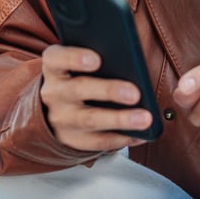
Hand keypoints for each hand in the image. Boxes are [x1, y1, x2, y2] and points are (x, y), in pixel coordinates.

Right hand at [39, 44, 153, 151]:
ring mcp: (61, 118)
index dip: (75, 58)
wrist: (56, 109)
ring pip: (90, 120)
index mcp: (54, 66)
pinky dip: (122, 138)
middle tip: (135, 94)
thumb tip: (132, 61)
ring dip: (120, 120)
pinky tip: (141, 134)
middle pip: (79, 89)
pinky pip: (98, 141)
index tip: (96, 59)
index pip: (57, 58)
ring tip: (144, 119)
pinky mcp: (72, 139)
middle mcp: (54, 92)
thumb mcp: (78, 63)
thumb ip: (99, 57)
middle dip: (109, 91)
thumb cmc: (78, 76)